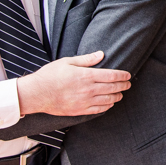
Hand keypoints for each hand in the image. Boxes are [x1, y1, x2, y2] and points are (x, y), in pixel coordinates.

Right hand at [16, 51, 130, 115]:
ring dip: (117, 97)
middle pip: (112, 88)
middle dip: (123, 86)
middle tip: (128, 84)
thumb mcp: (68, 62)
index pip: (111, 76)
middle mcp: (88, 89)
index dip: (122, 75)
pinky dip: (107, 106)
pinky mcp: (80, 110)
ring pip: (108, 100)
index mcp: (86, 75)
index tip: (128, 75)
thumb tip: (101, 54)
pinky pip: (98, 110)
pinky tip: (110, 104)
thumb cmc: (50, 75)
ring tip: (121, 94)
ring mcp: (85, 101)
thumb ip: (86, 59)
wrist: (36, 94)